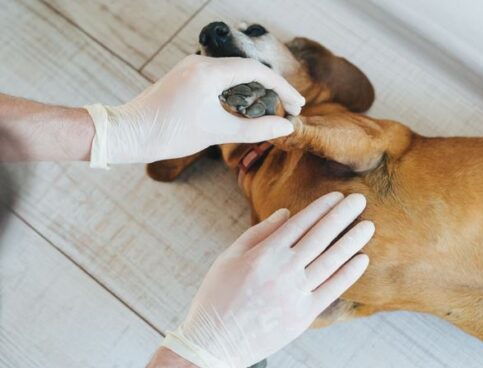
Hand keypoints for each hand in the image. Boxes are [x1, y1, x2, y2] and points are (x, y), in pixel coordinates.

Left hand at [84, 55, 304, 166]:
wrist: (129, 133)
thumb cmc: (169, 134)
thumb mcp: (218, 133)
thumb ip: (256, 129)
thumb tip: (286, 128)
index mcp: (209, 72)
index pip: (257, 72)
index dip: (282, 88)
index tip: (298, 105)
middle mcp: (201, 63)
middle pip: (248, 69)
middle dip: (272, 88)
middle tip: (289, 108)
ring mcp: (192, 67)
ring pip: (235, 72)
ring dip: (255, 89)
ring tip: (271, 109)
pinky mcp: (186, 76)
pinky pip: (220, 77)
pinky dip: (238, 90)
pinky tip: (245, 107)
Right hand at [162, 193, 373, 367]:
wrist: (214, 342)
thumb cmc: (217, 295)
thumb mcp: (228, 257)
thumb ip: (259, 232)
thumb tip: (287, 213)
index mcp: (263, 253)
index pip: (300, 223)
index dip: (321, 208)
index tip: (338, 196)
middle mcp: (282, 270)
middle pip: (320, 236)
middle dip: (342, 215)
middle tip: (361, 200)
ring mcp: (295, 293)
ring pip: (331, 260)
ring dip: (352, 241)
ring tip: (368, 225)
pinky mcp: (303, 315)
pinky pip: (332, 289)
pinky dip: (348, 273)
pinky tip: (362, 259)